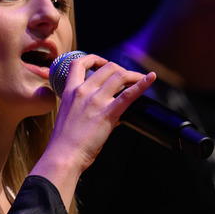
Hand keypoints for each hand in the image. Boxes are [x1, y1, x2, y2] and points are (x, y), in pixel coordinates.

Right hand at [45, 55, 155, 174]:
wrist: (63, 155)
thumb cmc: (64, 142)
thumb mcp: (69, 116)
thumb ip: (85, 108)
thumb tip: (110, 110)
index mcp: (69, 91)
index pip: (78, 64)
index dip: (93, 59)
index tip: (102, 63)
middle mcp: (82, 91)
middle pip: (106, 67)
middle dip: (120, 69)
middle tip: (127, 78)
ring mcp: (95, 101)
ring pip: (119, 76)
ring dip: (133, 75)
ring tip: (140, 79)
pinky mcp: (107, 113)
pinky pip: (129, 94)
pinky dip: (142, 84)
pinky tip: (151, 78)